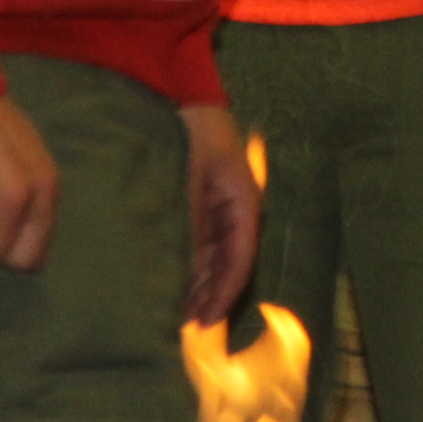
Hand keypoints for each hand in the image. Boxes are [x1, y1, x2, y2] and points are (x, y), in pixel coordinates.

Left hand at [180, 104, 260, 324]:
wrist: (181, 93)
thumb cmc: (190, 132)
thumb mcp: (192, 179)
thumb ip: (194, 224)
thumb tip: (192, 271)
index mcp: (244, 201)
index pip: (241, 260)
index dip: (225, 294)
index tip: (205, 322)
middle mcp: (239, 208)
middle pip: (231, 263)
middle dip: (212, 296)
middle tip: (188, 327)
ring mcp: (224, 206)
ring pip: (218, 256)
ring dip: (202, 284)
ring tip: (180, 313)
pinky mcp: (208, 203)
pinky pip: (206, 242)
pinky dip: (194, 265)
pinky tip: (178, 282)